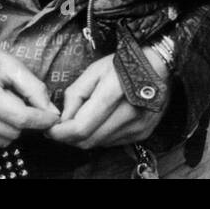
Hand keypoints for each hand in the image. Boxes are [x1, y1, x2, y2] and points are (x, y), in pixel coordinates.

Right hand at [0, 16, 59, 154]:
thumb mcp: (9, 64)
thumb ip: (34, 89)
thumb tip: (53, 113)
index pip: (21, 118)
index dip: (42, 120)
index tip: (53, 117)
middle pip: (13, 132)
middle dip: (24, 120)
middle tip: (17, 100)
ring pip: (1, 142)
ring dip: (8, 128)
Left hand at [47, 50, 170, 150]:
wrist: (159, 65)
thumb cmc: (125, 64)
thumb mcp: (94, 70)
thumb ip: (75, 95)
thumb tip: (63, 119)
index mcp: (114, 92)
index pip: (81, 127)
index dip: (60, 132)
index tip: (50, 129)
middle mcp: (129, 112)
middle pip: (88, 140)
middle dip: (69, 137)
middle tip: (62, 126)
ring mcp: (138, 125)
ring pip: (99, 144)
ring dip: (86, 137)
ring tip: (84, 119)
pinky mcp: (143, 132)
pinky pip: (113, 142)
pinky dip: (101, 135)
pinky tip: (103, 120)